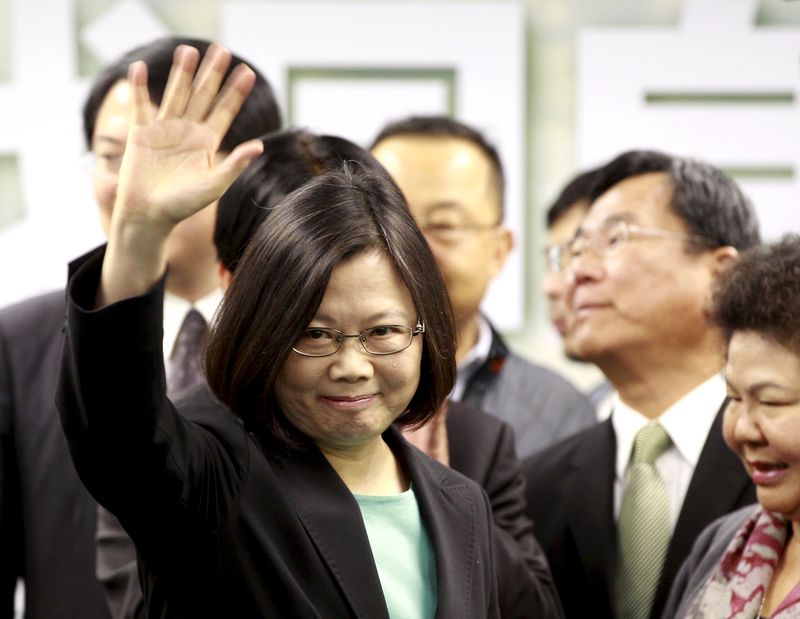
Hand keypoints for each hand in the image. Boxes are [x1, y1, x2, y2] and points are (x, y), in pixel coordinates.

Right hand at [99, 43, 263, 305]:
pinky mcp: (140, 134)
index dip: (236, 92)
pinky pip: (140, 106)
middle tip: (222, 50)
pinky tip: (139, 68)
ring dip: (181, 73)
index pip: (225, 111)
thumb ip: (234, 165)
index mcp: (207, 143)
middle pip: (203, 96)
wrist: (148, 217)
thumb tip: (259, 145)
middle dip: (213, 74)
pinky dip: (138, 88)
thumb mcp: (214, 186)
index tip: (247, 72)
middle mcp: (188, 132)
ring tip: (189, 50)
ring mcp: (164, 130)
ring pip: (175, 94)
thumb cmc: (183, 206)